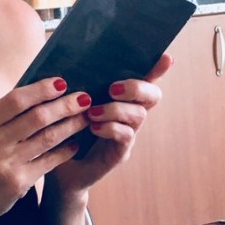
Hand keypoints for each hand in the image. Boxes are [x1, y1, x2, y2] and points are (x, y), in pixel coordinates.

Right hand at [0, 76, 92, 224]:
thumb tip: (36, 94)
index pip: (15, 100)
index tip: (61, 83)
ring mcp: (5, 164)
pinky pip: (50, 161)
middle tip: (84, 98)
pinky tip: (75, 144)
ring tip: (85, 118)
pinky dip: (66, 150)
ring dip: (71, 125)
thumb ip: (0, 117)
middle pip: (36, 117)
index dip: (41, 89)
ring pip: (48, 138)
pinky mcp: (18, 182)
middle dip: (65, 105)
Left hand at [55, 52, 173, 189]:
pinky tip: (94, 127)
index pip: (145, 79)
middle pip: (152, 96)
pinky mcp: (120, 152)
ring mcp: (128, 134)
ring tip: (92, 112)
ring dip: (116, 109)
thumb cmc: (65, 128)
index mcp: (121, 98)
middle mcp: (130, 115)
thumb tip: (70, 58)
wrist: (60, 167)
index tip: (165, 57)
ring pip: (138, 115)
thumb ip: (79, 84)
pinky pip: (125, 136)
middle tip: (113, 89)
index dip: (157, 69)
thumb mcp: (71, 103)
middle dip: (137, 88)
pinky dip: (110, 128)